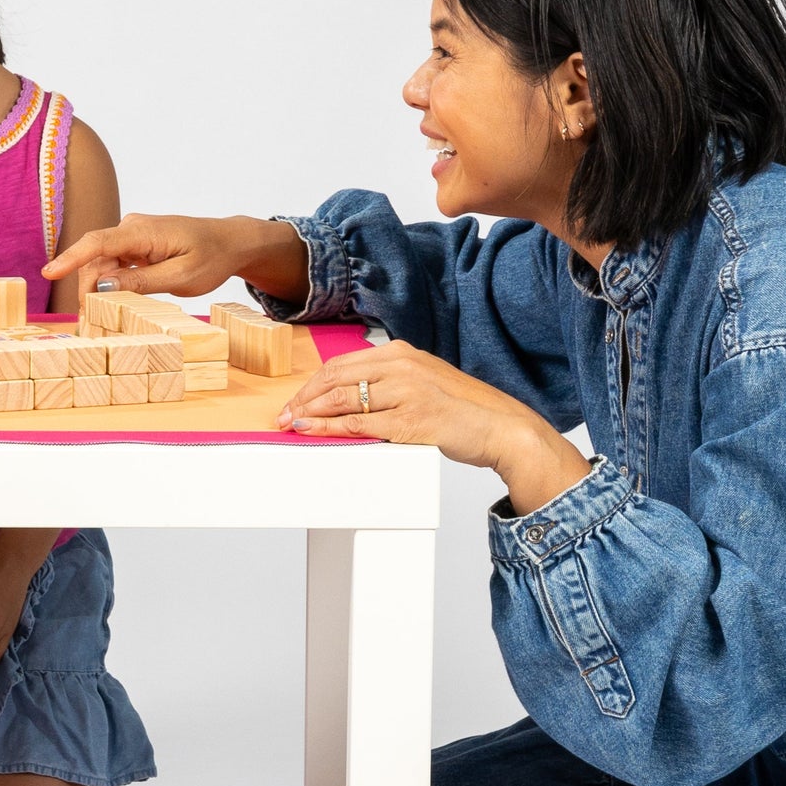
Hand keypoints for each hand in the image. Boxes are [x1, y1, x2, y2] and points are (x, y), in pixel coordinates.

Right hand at [43, 214, 308, 305]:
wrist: (231, 242)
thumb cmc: (211, 257)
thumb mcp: (180, 276)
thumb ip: (141, 281)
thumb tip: (104, 286)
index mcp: (143, 231)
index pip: (98, 243)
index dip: (70, 259)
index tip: (48, 274)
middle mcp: (133, 228)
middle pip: (95, 259)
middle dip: (87, 288)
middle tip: (89, 320)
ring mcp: (134, 235)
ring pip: (103, 264)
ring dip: (99, 288)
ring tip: (99, 316)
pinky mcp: (137, 245)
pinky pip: (115, 265)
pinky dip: (110, 284)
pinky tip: (113, 303)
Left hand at [279, 340, 590, 515]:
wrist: (503, 427)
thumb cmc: (464, 411)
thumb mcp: (424, 383)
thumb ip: (390, 384)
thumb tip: (350, 397)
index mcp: (402, 353)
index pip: (342, 364)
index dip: (312, 384)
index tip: (295, 400)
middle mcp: (402, 366)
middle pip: (335, 378)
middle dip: (303, 398)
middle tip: (282, 415)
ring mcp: (406, 391)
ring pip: (342, 400)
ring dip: (310, 413)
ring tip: (290, 424)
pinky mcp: (411, 419)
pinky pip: (358, 424)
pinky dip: (328, 429)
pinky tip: (311, 432)